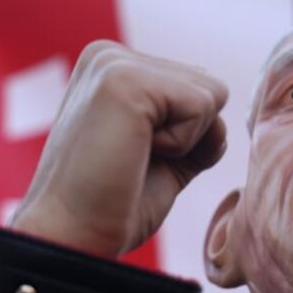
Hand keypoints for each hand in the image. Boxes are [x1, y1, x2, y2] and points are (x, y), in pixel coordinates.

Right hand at [11, 40, 228, 255]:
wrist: (70, 238)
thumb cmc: (113, 206)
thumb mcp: (166, 160)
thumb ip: (196, 132)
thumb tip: (222, 124)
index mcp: (114, 67)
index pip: (196, 88)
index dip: (187, 137)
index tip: (136, 158)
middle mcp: (110, 55)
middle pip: (210, 87)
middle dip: (191, 137)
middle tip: (135, 161)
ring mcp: (114, 63)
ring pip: (212, 94)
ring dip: (187, 142)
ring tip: (133, 156)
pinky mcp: (125, 80)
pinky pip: (202, 107)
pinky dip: (182, 145)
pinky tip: (136, 154)